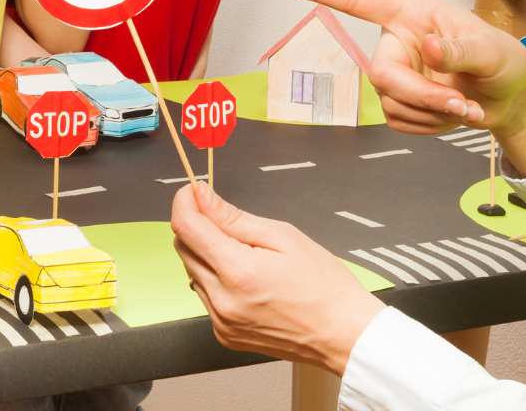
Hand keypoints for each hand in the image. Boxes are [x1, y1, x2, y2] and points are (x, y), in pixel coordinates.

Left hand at [171, 184, 382, 374]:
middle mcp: (221, 301)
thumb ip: (234, 217)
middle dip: (196, 224)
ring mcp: (220, 322)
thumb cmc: (322, 283)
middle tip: (224, 214)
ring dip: (206, 251)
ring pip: (192, 271)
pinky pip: (205, 295)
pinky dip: (215, 277)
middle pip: (184, 249)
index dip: (184, 201)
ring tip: (244, 248)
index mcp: (237, 272)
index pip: (187, 228)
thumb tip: (201, 196)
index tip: (194, 189)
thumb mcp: (283, 236)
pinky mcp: (224, 335)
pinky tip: (245, 274)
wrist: (342, 333)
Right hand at [277, 0, 525, 140]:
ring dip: (430, 113)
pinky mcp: (398, 102)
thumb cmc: (504, 61)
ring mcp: (395, 73)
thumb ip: (459, 49)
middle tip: (460, 105)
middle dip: (420, 95)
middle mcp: (396, 41)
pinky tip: (451, 115)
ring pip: (389, 103)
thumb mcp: (490, 51)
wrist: (512, 100)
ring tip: (465, 107)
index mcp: (410, 13)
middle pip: (381, 74)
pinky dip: (429, 126)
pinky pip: (398, 121)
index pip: (359, 0)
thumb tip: (428, 46)